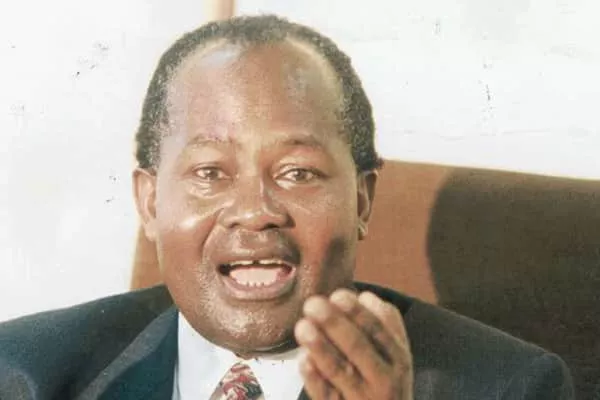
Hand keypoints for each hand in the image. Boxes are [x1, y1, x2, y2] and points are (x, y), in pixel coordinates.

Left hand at [294, 289, 412, 398]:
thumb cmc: (386, 381)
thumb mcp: (396, 355)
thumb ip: (385, 324)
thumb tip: (365, 296)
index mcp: (398, 358)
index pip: (379, 330)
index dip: (358, 312)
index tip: (338, 295)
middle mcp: (383, 379)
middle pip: (359, 348)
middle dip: (335, 324)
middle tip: (313, 304)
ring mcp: (362, 398)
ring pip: (340, 371)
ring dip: (321, 347)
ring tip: (303, 327)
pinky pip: (327, 396)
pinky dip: (314, 378)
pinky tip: (303, 359)